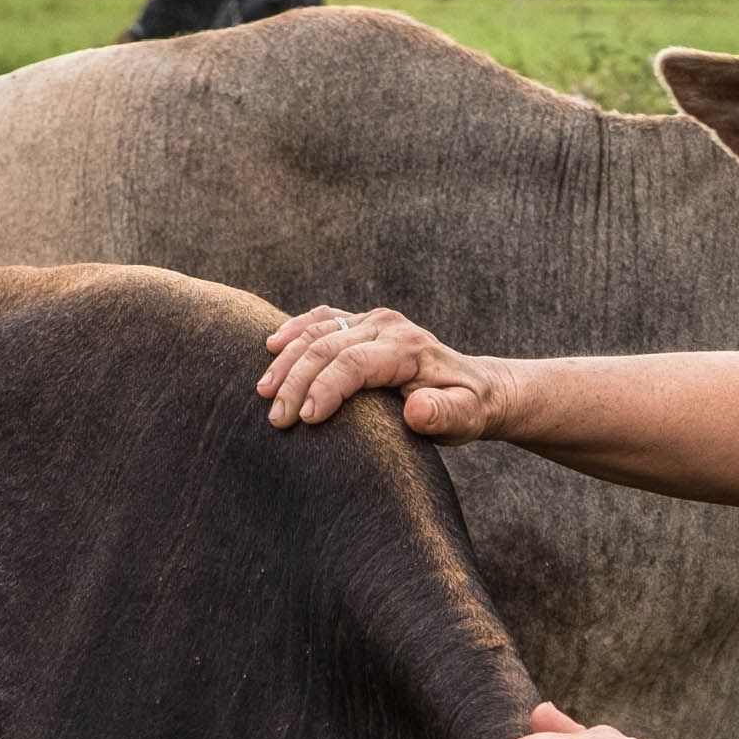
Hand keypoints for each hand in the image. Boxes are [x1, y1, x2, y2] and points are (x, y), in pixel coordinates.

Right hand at [260, 305, 502, 436]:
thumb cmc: (466, 408)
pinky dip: (294, 329)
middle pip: (327, 347)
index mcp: (408, 347)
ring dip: (286, 361)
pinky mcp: (360, 322)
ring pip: (316, 331)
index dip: (325, 389)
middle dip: (296, 382)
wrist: (475, 386)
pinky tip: (271, 346)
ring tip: (263, 392)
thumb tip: (417, 409)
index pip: (354, 362)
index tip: (305, 420)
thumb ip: (443, 414)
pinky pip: (321, 318)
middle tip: (276, 419)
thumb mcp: (465, 418)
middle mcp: (387, 325)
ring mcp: (371, 320)